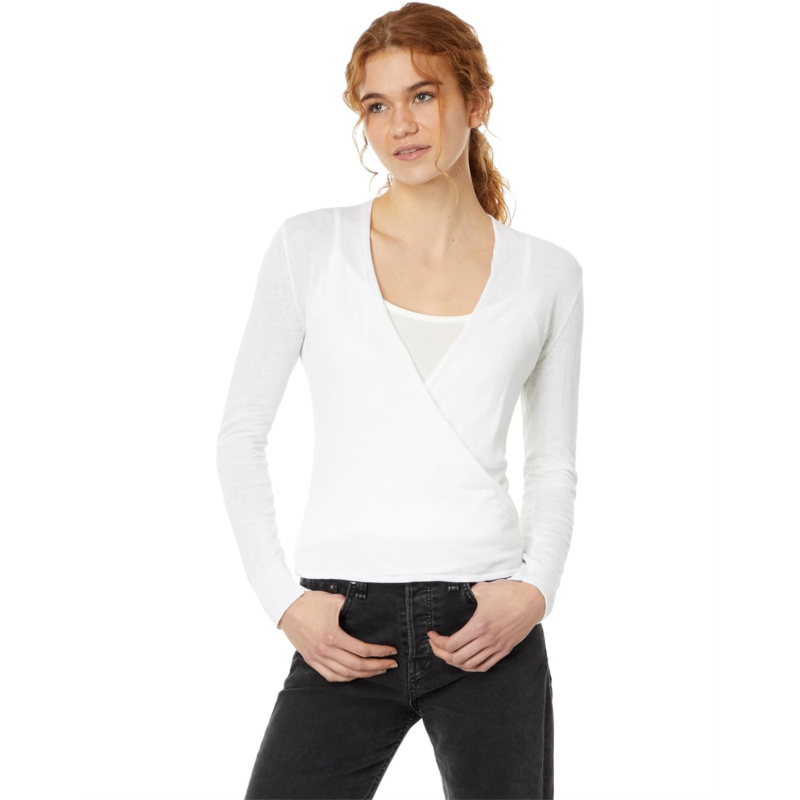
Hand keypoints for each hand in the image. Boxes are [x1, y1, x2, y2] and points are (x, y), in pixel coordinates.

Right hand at [278, 591, 398, 681]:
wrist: (286, 608)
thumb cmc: (310, 602)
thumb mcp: (334, 600)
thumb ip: (351, 606)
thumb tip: (368, 609)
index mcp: (333, 636)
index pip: (362, 650)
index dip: (380, 652)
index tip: (391, 651)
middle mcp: (325, 651)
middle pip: (357, 666)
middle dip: (377, 666)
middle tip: (391, 664)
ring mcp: (317, 658)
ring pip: (345, 674)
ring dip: (364, 674)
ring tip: (377, 670)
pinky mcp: (311, 660)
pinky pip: (331, 676)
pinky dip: (346, 678)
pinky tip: (356, 675)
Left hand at [427, 580, 544, 671]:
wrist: (532, 600)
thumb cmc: (508, 592)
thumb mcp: (483, 589)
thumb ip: (467, 594)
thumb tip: (454, 595)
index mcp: (479, 625)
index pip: (451, 644)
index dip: (437, 642)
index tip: (431, 634)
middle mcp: (487, 639)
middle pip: (457, 657)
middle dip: (441, 653)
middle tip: (434, 644)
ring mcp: (496, 647)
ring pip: (469, 665)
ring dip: (454, 661)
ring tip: (447, 653)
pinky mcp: (504, 650)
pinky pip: (484, 666)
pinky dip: (471, 667)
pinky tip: (464, 661)